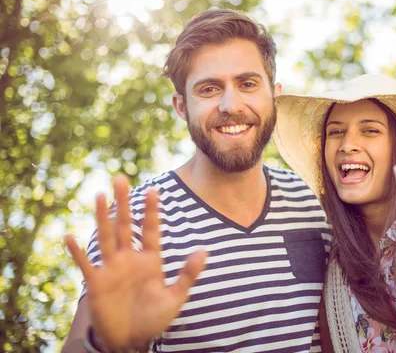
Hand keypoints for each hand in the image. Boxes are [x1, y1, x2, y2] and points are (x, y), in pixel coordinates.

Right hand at [65, 175, 206, 348]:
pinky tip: (70, 236)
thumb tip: (204, 251)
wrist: (131, 340)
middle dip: (124, 203)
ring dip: (103, 217)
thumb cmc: (154, 318)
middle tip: (121, 178)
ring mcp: (112, 268)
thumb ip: (188, 274)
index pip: (150, 229)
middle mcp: (130, 259)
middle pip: (125, 225)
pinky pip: (86, 264)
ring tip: (101, 195)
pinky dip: (77, 252)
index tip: (154, 189)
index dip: (151, 210)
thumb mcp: (175, 298)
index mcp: (150, 260)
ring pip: (106, 237)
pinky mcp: (96, 283)